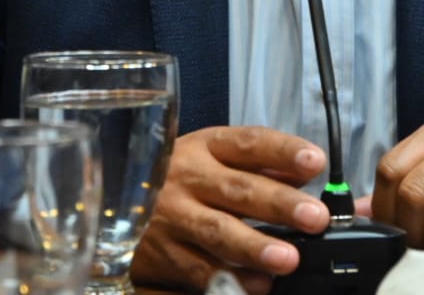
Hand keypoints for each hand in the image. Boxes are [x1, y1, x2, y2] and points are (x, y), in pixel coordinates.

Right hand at [132, 125, 330, 293]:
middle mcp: (188, 179)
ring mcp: (172, 218)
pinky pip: (195, 269)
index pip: (249, 142)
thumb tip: (304, 173)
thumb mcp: (209, 157)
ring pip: (216, 233)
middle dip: (279, 204)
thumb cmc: (173, 177)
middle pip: (238, 189)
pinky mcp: (160, 254)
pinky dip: (225, 279)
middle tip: (314, 218)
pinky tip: (254, 285)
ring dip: (254, 247)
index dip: (283, 150)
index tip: (315, 161)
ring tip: (287, 259)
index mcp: (206, 147)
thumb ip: (257, 165)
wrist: (108, 199)